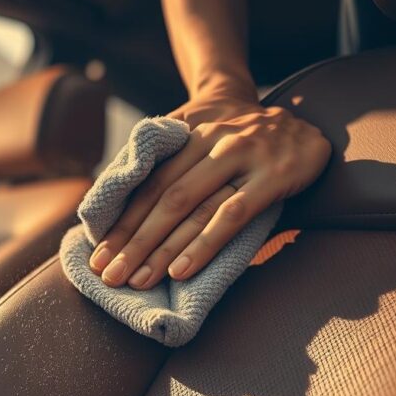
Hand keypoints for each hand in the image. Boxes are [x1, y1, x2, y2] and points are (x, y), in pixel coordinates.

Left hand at [89, 97, 330, 288]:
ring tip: (138, 279)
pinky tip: (181, 270)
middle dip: (132, 240)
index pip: (147, 181)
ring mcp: (243, 157)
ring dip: (161, 248)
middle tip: (109, 274)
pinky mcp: (272, 177)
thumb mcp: (200, 131)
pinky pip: (232, 215)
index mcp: (188, 133)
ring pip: (193, 208)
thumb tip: (119, 205)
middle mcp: (212, 142)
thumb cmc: (238, 135)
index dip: (121, 219)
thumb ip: (166, 159)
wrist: (298, 116)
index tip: (97, 253)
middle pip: (164, 198)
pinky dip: (204, 244)